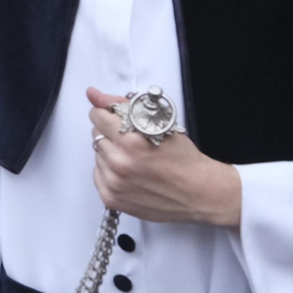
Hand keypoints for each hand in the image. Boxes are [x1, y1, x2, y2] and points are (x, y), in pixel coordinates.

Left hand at [88, 89, 240, 226]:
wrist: (199, 193)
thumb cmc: (184, 159)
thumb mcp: (159, 122)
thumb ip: (123, 106)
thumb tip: (93, 94)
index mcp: (129, 141)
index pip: (97, 116)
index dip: (107, 114)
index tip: (115, 118)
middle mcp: (118, 162)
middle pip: (96, 135)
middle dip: (111, 134)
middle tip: (131, 141)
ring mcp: (113, 183)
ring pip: (97, 156)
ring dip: (110, 153)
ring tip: (133, 159)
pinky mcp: (111, 198)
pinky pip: (98, 176)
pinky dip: (109, 172)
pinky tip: (129, 172)